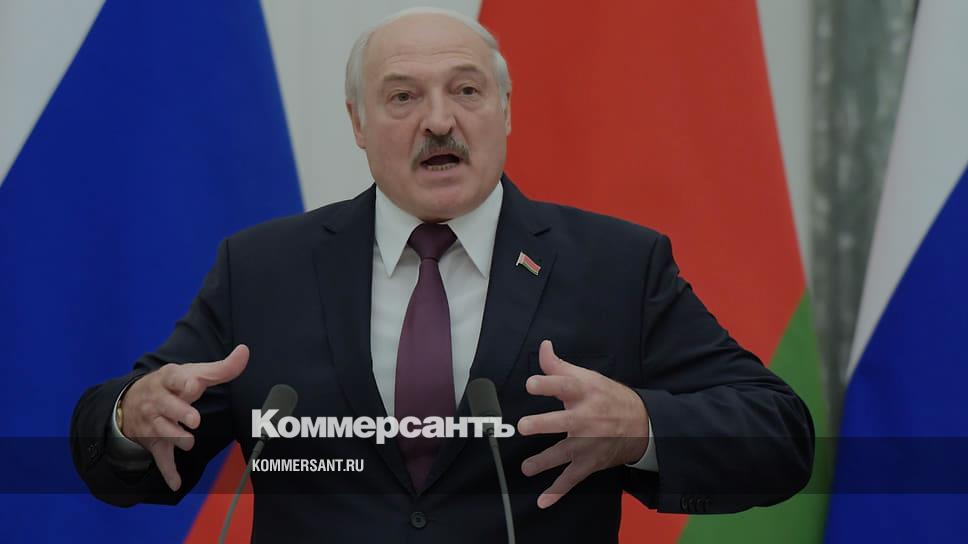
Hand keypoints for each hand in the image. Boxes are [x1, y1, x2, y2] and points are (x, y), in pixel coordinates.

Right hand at [119, 344, 248, 490]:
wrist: (130, 401)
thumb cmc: (172, 385)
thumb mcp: (192, 372)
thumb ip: (221, 367)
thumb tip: (245, 351)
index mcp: (169, 380)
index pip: (174, 378)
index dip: (183, 383)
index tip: (193, 386)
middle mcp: (158, 401)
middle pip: (168, 407)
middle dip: (181, 413)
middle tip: (194, 419)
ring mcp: (154, 423)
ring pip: (164, 434)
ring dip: (177, 439)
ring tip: (189, 442)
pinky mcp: (154, 442)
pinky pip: (160, 459)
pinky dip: (168, 472)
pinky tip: (177, 483)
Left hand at [517, 340, 648, 508]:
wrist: (642, 424)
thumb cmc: (608, 397)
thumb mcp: (587, 377)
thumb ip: (559, 365)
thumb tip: (543, 346)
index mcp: (585, 393)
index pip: (565, 385)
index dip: (548, 384)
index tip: (531, 383)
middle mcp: (586, 417)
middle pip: (564, 420)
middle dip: (544, 424)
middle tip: (524, 426)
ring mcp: (588, 442)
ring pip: (564, 453)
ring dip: (544, 462)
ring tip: (527, 467)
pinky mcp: (590, 462)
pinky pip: (572, 479)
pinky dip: (558, 492)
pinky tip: (543, 501)